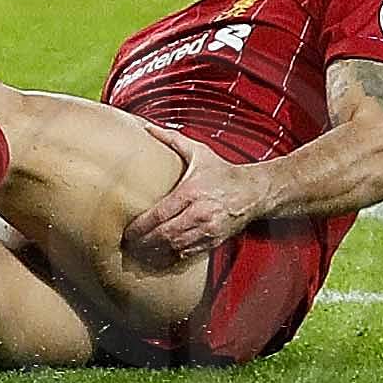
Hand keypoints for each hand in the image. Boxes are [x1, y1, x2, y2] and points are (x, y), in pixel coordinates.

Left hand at [124, 135, 264, 265]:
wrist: (255, 192)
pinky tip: (160, 257)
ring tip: (139, 254)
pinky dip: (174, 257)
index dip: (141, 227)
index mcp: (191, 192)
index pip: (160, 214)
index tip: (126, 232)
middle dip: (144, 243)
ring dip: (156, 253)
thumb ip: (171, 139)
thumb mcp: (198, 152)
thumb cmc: (223, 172)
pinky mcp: (216, 240)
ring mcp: (209, 229)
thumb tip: (145, 125)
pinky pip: (191, 253)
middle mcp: (200, 213)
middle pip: (165, 234)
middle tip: (127, 246)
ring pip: (177, 247)